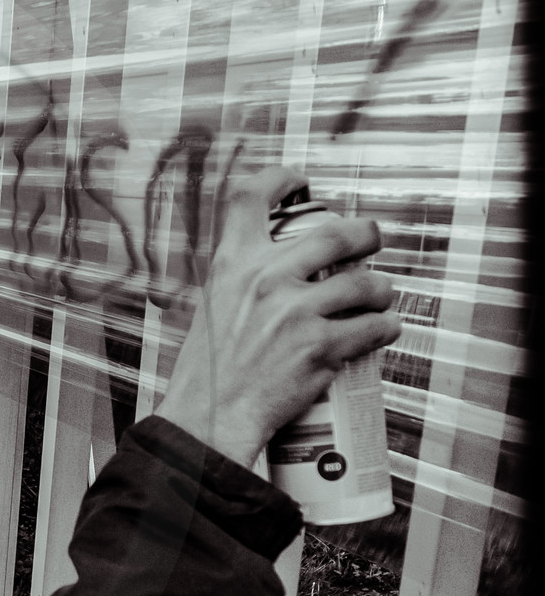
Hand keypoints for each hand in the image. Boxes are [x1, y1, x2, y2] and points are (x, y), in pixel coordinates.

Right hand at [155, 166, 400, 467]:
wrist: (210, 417)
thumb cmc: (208, 370)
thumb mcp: (212, 306)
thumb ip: (243, 280)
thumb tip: (282, 265)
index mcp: (231, 263)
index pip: (250, 196)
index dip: (281, 178)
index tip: (300, 182)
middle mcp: (264, 279)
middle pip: (337, 233)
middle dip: (367, 233)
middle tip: (372, 240)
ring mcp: (295, 312)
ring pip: (366, 283)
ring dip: (383, 289)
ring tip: (381, 298)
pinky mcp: (321, 347)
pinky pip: (375, 327)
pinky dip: (387, 327)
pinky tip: (384, 329)